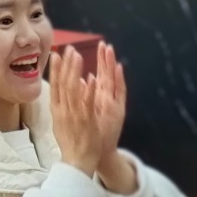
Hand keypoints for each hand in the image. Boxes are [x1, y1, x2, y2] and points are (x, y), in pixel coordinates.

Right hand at [48, 47, 101, 175]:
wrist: (76, 163)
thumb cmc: (71, 143)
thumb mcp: (61, 122)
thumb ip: (62, 106)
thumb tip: (64, 91)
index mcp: (57, 111)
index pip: (55, 86)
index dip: (55, 69)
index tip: (56, 54)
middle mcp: (63, 111)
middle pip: (62, 84)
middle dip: (65, 65)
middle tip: (69, 48)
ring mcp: (74, 116)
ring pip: (72, 90)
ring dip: (74, 71)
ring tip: (78, 55)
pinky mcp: (85, 121)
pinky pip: (86, 103)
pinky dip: (87, 90)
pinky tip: (90, 78)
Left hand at [88, 42, 127, 162]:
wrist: (94, 153)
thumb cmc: (89, 134)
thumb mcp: (84, 112)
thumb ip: (84, 95)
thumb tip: (78, 81)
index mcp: (99, 98)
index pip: (101, 74)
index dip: (100, 60)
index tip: (99, 45)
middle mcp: (107, 99)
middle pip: (107, 74)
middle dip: (105, 58)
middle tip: (105, 43)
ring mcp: (112, 104)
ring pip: (113, 80)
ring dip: (111, 64)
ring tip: (110, 49)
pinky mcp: (116, 111)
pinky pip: (117, 93)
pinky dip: (117, 81)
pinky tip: (116, 69)